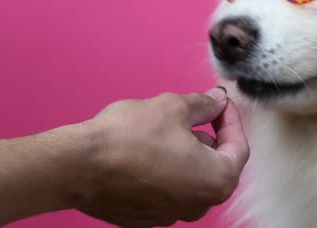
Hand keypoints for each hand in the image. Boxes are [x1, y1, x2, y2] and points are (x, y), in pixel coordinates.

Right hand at [73, 88, 249, 226]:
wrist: (78, 166)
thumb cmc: (128, 138)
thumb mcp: (175, 108)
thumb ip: (204, 105)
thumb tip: (217, 100)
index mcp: (217, 180)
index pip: (238, 146)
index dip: (231, 119)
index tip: (220, 103)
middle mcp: (199, 205)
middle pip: (216, 164)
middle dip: (208, 135)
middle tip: (195, 112)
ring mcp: (172, 215)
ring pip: (191, 176)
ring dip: (186, 152)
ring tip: (165, 129)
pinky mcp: (147, 217)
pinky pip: (167, 189)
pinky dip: (165, 169)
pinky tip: (147, 150)